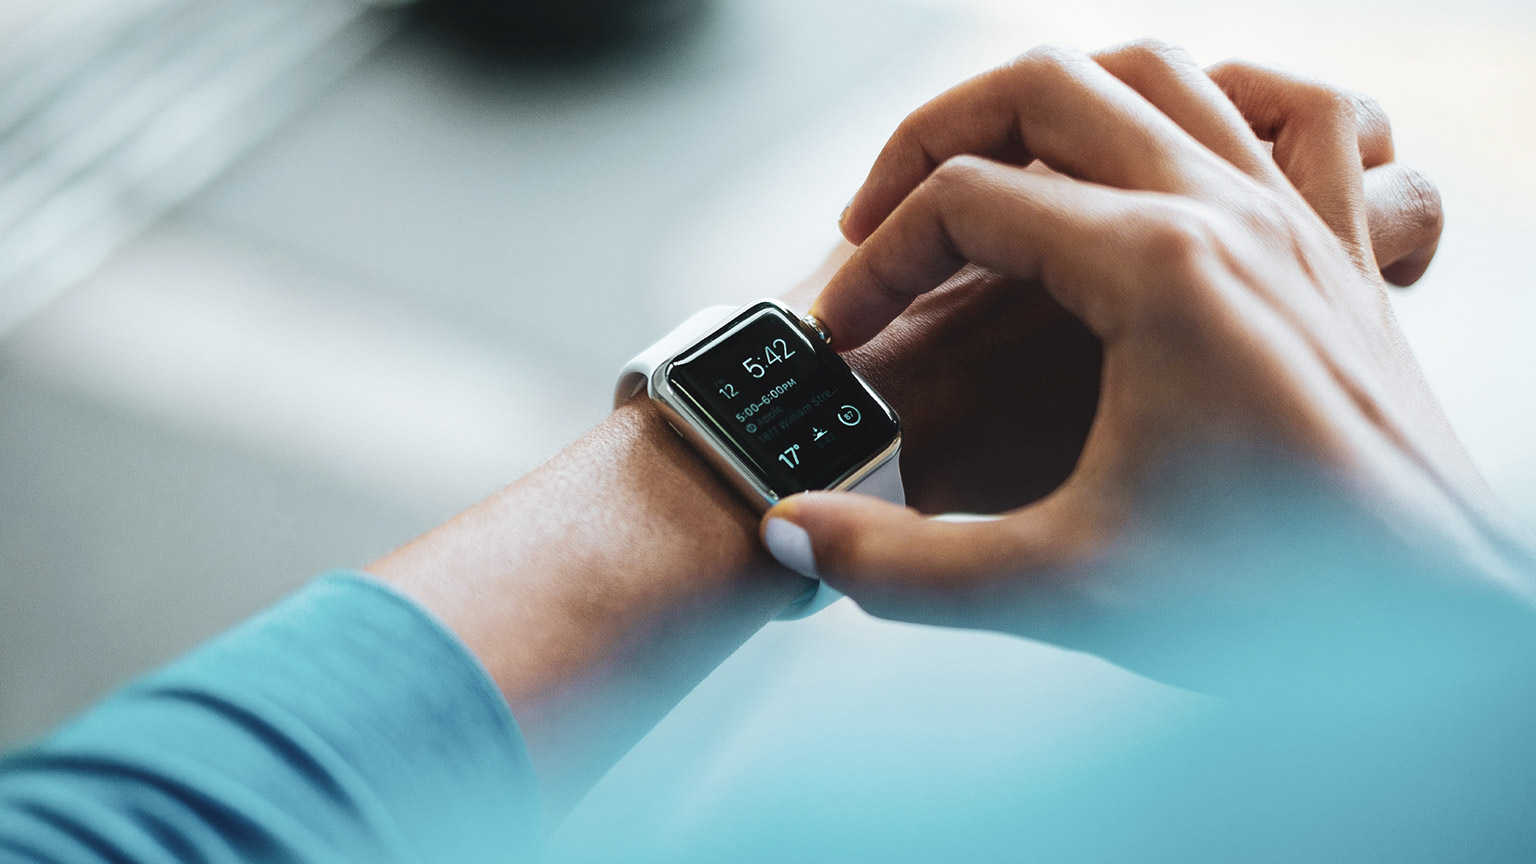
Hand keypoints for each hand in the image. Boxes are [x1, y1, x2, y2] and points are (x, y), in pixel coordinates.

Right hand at [762, 42, 1534, 691]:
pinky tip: (1186, 143)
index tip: (844, 343)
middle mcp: (1230, 214)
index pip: (966, 201)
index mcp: (1157, 271)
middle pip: (1046, 87)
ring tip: (994, 171)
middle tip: (878, 215)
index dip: (876, 265)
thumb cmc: (1281, 602)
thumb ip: (904, 566)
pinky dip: (1232, 99)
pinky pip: (1301, 116)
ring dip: (1057, 102)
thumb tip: (793, 536)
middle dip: (934, 136)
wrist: (1443, 631)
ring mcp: (1296, 220)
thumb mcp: (1064, 588)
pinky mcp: (1336, 255)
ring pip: (1162, 73)